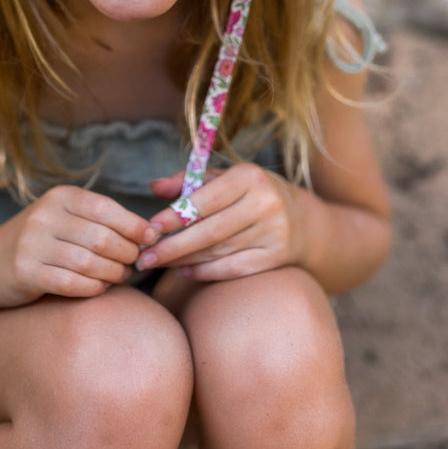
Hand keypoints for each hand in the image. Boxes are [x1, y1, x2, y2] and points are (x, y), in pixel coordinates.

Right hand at [0, 185, 157, 305]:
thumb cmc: (41, 241)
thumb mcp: (64, 218)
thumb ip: (98, 220)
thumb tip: (148, 231)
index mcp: (59, 197)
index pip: (105, 208)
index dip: (133, 224)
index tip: (151, 236)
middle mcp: (44, 216)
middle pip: (101, 237)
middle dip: (126, 252)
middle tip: (135, 262)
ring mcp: (32, 244)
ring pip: (89, 262)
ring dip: (113, 272)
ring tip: (120, 275)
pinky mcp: (25, 273)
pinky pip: (71, 283)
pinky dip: (93, 287)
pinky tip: (99, 287)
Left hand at [136, 163, 306, 280]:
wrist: (303, 220)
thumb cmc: (251, 194)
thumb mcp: (225, 178)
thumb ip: (188, 180)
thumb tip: (153, 186)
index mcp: (249, 176)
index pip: (204, 199)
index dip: (174, 215)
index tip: (149, 228)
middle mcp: (264, 203)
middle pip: (209, 231)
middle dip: (173, 246)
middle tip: (144, 257)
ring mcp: (274, 232)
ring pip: (219, 251)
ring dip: (184, 260)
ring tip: (158, 263)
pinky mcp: (278, 256)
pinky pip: (234, 268)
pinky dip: (206, 272)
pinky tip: (184, 271)